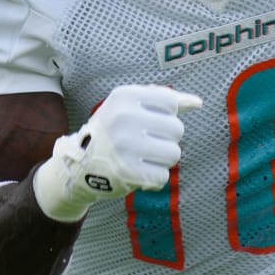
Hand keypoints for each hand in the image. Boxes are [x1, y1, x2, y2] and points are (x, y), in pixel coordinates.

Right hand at [33, 84, 201, 221]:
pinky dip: (153, 178)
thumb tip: (197, 102)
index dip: (166, 115)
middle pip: (177, 129)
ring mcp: (125, 147)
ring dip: (162, 159)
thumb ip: (165, 101)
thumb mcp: (130, 107)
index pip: (171, 102)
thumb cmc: (112, 131)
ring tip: (141, 157)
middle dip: (166, 138)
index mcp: (124, 96)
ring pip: (174, 153)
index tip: (147, 121)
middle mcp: (123, 119)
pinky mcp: (128, 173)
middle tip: (143, 142)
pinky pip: (163, 176)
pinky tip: (136, 172)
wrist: (78, 165)